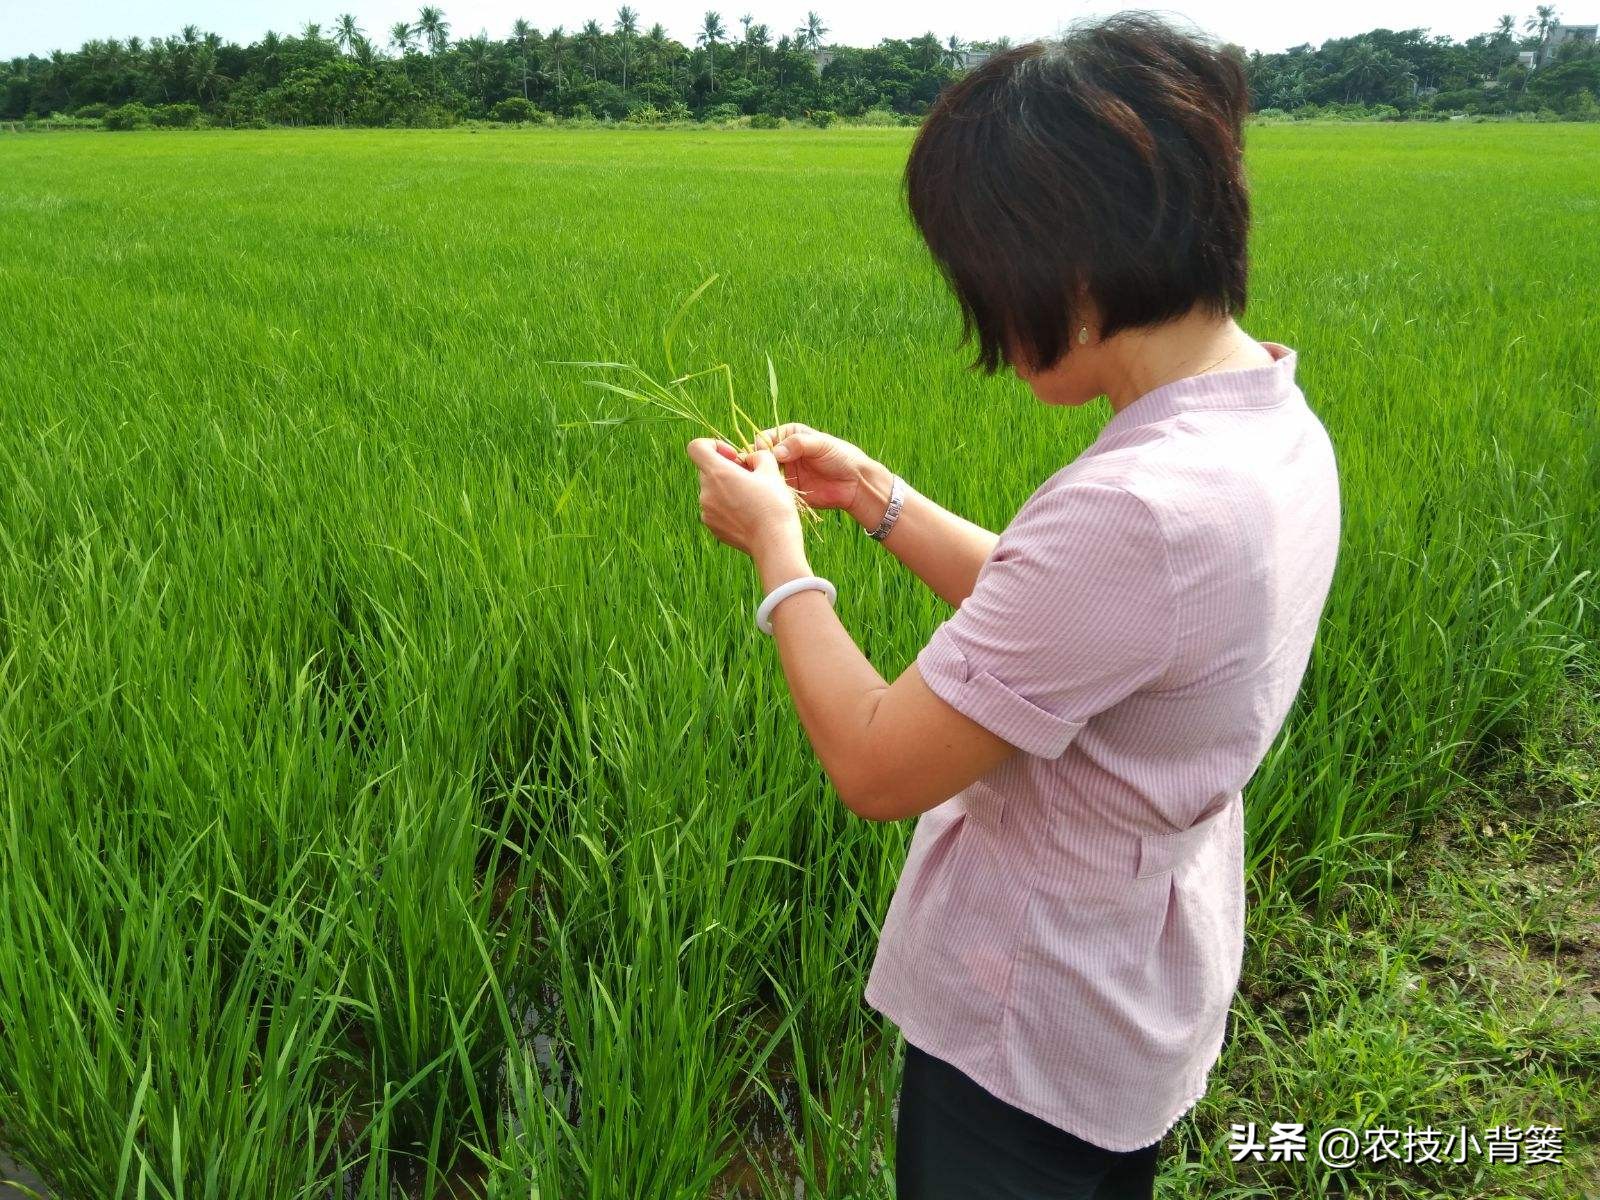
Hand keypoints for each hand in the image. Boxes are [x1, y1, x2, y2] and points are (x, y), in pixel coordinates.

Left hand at [685, 437, 803, 558]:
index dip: (713, 445)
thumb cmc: (774, 504)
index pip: (696, 447)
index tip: (733, 457)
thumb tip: (750, 459)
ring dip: (727, 488)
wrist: (774, 543)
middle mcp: (706, 492)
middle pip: (708, 470)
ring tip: (751, 498)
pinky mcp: (711, 527)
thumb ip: (758, 455)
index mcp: (717, 473)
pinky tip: (747, 514)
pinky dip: (727, 506)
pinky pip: (715, 508)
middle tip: (750, 478)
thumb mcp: (771, 470)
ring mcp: (706, 511)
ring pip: (712, 490)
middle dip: (726, 469)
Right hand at [747, 423, 890, 528]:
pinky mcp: (788, 490)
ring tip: (762, 484)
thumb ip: (798, 444)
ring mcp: (784, 472)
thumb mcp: (820, 444)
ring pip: (763, 475)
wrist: (855, 483)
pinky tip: (770, 496)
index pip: (765, 438)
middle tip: (757, 472)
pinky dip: (770, 493)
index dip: (760, 446)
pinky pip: (773, 491)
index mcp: (789, 435)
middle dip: (755, 464)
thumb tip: (776, 452)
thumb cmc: (841, 457)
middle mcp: (783, 453)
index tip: (762, 456)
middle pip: (760, 457)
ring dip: (760, 479)